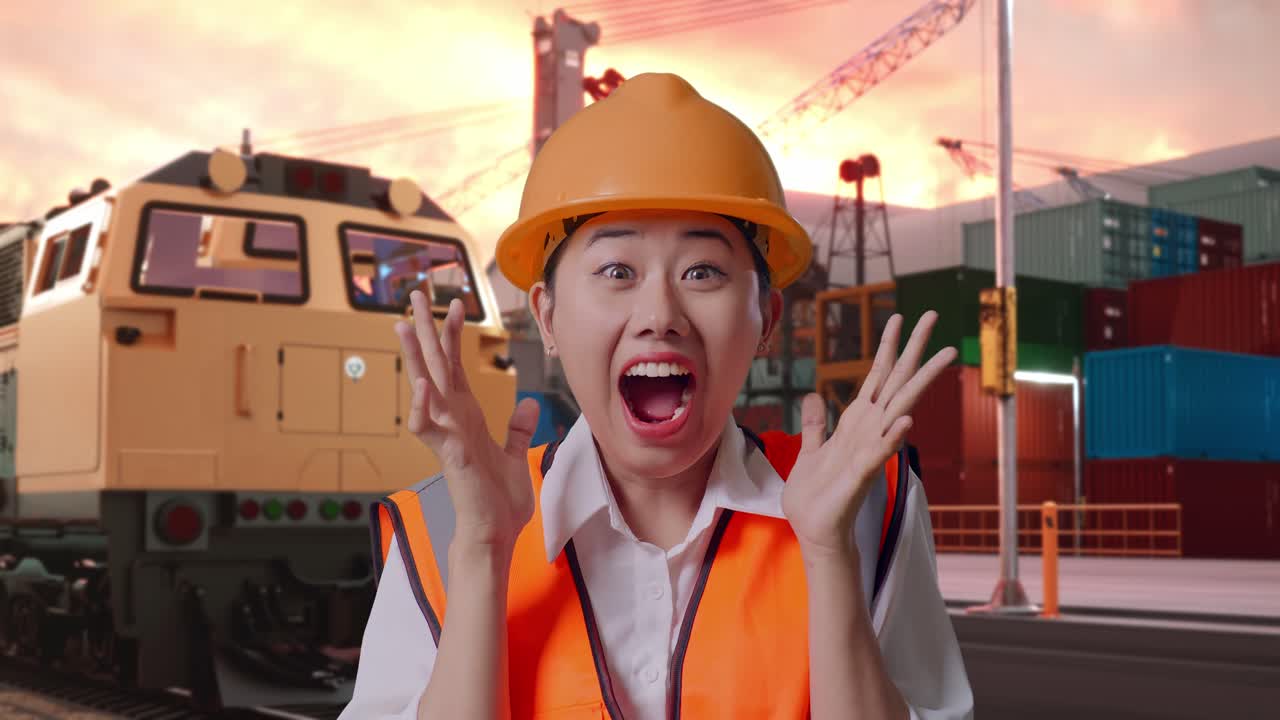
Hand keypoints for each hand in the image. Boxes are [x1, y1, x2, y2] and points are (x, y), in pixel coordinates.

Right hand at [395, 291, 539, 549]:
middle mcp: (452, 420)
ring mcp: (447, 436)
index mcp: (467, 416)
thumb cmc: (499, 501)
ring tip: (405, 325)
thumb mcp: (516, 455)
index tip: (456, 304)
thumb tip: (527, 404)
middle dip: (426, 329)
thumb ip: (518, 429)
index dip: (454, 335)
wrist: (494, 534)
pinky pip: (428, 428)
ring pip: (424, 388)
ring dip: (414, 358)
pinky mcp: (449, 456)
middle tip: (415, 294)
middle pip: (435, 365)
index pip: (456, 367)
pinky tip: (422, 387)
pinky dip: (423, 408)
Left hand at [781, 312, 955, 560]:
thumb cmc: (817, 494)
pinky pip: (879, 452)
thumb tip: (815, 397)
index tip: (900, 317)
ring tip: (945, 355)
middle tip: (934, 315)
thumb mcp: (810, 449)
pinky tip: (905, 421)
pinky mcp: (860, 475)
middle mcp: (870, 430)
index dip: (888, 346)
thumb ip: (815, 424)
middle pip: (897, 382)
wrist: (816, 529)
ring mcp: (870, 451)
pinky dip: (891, 437)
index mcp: (857, 422)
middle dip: (915, 350)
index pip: (877, 376)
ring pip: (899, 409)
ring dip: (920, 383)